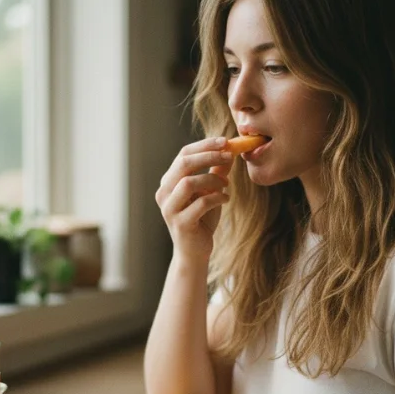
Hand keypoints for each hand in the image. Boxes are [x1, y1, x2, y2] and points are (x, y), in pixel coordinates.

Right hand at [156, 137, 232, 262]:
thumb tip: (230, 151)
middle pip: (183, 164)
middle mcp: (164, 193)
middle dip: (208, 156)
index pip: (183, 154)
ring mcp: (169, 209)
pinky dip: (217, 198)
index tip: (225, 141)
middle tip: (229, 155)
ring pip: (189, 182)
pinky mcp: (180, 223)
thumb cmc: (202, 220)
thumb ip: (217, 172)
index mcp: (169, 182)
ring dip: (213, 179)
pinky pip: (200, 204)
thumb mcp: (211, 192)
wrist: (195, 252)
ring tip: (226, 185)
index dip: (204, 145)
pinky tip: (225, 199)